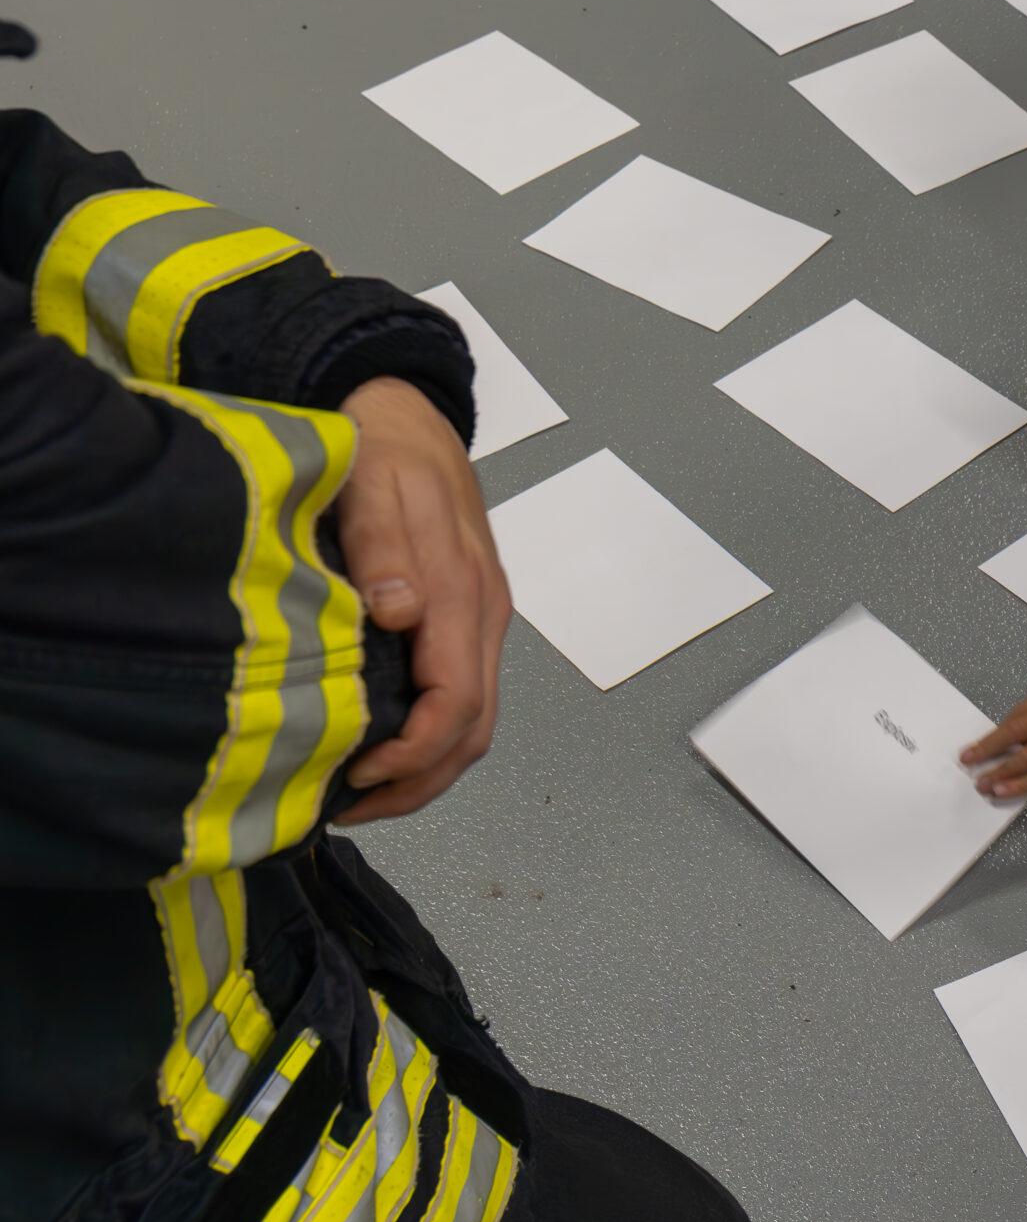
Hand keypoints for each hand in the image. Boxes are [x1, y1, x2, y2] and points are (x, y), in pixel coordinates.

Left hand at [331, 379, 510, 825]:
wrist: (410, 414)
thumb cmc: (383, 450)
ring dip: (426, 770)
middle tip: (347, 807)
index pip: (458, 700)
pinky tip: (381, 745)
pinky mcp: (469, 620)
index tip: (354, 775)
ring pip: (477, 721)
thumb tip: (399, 613)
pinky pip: (465, 697)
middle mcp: (485, 615)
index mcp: (465, 592)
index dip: (413, 752)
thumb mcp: (371, 483)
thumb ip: (384, 546)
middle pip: (475, 729)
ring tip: (360, 792)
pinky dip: (430, 740)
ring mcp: (483, 620)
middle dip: (419, 782)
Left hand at [962, 679, 1026, 799]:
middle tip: (969, 759)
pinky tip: (1004, 791)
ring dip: (1000, 771)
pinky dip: (1020, 784)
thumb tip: (1015, 743)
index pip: (1020, 714)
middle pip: (1016, 731)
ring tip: (983, 782)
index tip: (983, 744)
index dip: (998, 732)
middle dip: (988, 748)